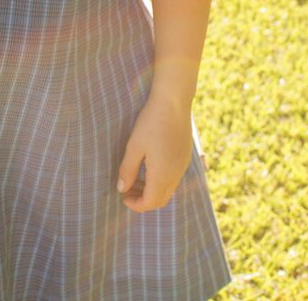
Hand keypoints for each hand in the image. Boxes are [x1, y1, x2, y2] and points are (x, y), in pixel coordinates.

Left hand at [117, 93, 195, 212]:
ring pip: (168, 188)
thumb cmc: (151, 123)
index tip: (123, 197)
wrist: (174, 102)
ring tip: (135, 178)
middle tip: (127, 190)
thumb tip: (122, 189)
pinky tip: (149, 166)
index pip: (150, 202)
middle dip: (143, 199)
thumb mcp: (134, 147)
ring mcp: (183, 165)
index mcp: (162, 175)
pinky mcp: (185, 156)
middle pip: (161, 199)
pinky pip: (173, 177)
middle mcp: (176, 174)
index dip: (136, 205)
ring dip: (152, 189)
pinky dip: (160, 179)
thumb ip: (127, 170)